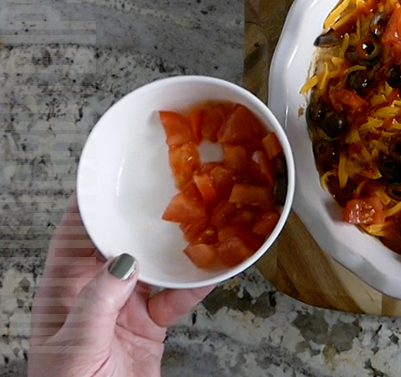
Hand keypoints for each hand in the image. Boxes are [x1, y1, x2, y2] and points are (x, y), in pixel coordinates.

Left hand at [28, 198, 214, 376]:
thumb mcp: (74, 347)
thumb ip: (97, 304)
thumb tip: (122, 264)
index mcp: (64, 292)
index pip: (73, 237)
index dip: (88, 206)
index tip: (107, 178)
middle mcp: (94, 294)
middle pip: (118, 245)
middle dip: (138, 219)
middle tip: (164, 191)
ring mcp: (124, 309)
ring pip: (153, 268)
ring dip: (173, 249)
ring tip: (197, 223)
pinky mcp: (149, 327)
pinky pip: (175, 299)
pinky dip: (194, 286)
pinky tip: (210, 271)